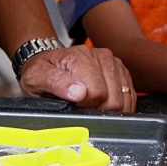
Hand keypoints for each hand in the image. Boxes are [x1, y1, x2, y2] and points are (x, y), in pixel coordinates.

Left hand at [18, 45, 135, 111]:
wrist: (49, 61)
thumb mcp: (36, 77)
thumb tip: (78, 93)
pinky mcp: (121, 70)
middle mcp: (100, 56)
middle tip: (82, 106)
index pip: (97, 93)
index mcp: (79, 57)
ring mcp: (113, 62)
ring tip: (91, 103)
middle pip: (113, 98)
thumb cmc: (42, 72)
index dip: (85, 107)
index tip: (73, 105)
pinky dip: (120, 104)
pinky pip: (130, 94)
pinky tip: (104, 103)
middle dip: (99, 109)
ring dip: (110, 107)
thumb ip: (55, 83)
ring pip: (124, 98)